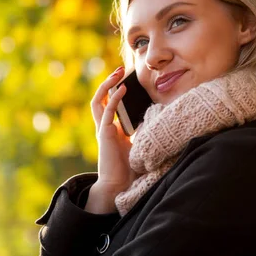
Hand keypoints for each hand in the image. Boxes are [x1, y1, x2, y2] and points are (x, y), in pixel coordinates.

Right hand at [86, 66, 136, 213]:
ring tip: (117, 73)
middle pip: (99, 99)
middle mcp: (103, 127)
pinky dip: (114, 99)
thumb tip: (158, 121)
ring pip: (97, 101)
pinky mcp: (104, 135)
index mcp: (110, 128)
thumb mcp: (138, 145)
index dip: (113, 90)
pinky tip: (122, 89)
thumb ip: (141, 132)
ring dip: (106, 85)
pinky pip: (107, 112)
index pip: (108, 103)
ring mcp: (102, 130)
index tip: (125, 78)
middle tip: (120, 69)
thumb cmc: (129, 169)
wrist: (118, 186)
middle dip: (107, 82)